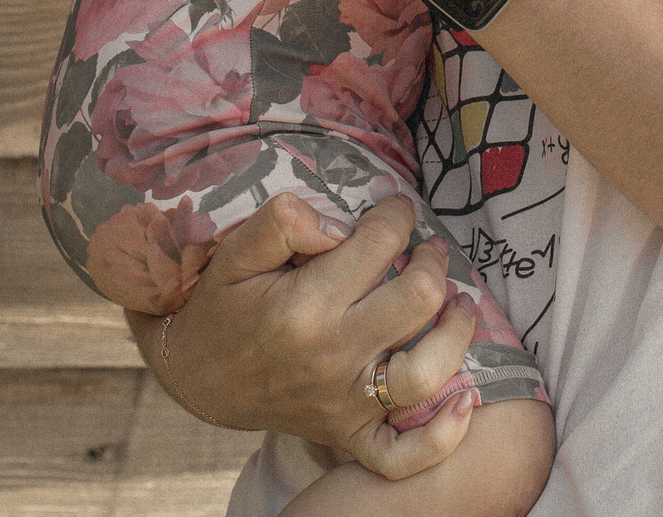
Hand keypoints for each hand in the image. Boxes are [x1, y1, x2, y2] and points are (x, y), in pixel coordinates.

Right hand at [136, 194, 481, 476]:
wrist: (198, 378)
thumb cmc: (222, 307)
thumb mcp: (235, 253)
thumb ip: (283, 223)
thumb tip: (340, 225)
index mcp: (303, 307)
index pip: (379, 245)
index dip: (397, 215)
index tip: (396, 208)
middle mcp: (331, 356)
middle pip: (418, 299)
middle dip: (433, 262)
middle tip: (426, 250)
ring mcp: (343, 402)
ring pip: (427, 373)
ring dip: (457, 332)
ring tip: (458, 302)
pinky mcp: (348, 434)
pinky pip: (403, 453)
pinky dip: (441, 436)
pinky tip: (464, 400)